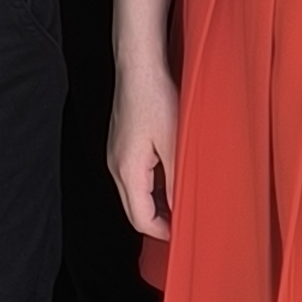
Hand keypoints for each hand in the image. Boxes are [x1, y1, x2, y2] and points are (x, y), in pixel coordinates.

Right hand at [109, 57, 179, 241]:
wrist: (138, 68)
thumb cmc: (155, 98)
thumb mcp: (174, 143)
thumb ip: (177, 180)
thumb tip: (181, 209)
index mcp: (127, 171)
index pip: (140, 219)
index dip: (162, 232)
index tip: (183, 233)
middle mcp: (116, 167)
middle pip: (134, 210)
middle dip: (159, 222)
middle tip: (185, 222)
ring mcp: (116, 156)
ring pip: (133, 195)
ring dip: (156, 204)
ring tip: (182, 201)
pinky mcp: (121, 146)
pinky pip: (134, 178)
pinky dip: (151, 187)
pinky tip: (171, 179)